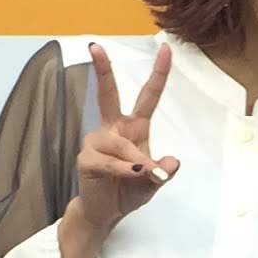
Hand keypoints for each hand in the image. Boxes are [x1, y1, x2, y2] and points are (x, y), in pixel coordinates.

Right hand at [72, 40, 175, 232]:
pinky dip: (124, 171)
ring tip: (140, 176)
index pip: (147, 96)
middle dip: (102, 70)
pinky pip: (111, 162)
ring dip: (135, 162)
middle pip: (107, 94)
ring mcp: (97, 141)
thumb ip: (163, 172)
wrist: (106, 212)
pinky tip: (131, 176)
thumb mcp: (154, 183)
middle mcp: (113, 128)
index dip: (158, 73)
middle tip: (95, 46)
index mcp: (134, 127)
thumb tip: (170, 163)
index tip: (166, 49)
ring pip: (121, 144)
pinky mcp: (87, 158)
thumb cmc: (129, 191)